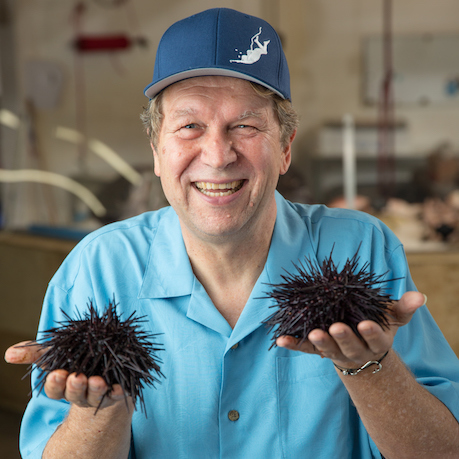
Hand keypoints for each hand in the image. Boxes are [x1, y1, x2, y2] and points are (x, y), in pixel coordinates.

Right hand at [5, 341, 129, 410]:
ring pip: (95, 395)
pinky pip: (118, 394)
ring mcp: (99, 394)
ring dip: (96, 389)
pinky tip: (119, 388)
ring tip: (98, 381)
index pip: (55, 389)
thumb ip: (35, 353)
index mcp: (64, 384)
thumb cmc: (77, 358)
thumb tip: (9, 353)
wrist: (107, 366)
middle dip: (74, 387)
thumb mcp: (57, 353)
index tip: (58, 374)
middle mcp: (80, 392)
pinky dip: (118, 392)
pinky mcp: (117, 391)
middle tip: (77, 377)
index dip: (56, 383)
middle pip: (74, 394)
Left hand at [276, 291, 425, 368]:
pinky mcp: (318, 351)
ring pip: (327, 350)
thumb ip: (403, 308)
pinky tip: (280, 339)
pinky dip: (293, 345)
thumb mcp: (392, 319)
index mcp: (375, 341)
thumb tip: (420, 296)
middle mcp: (355, 350)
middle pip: (350, 346)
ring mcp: (335, 352)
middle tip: (335, 328)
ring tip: (313, 333)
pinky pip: (304, 349)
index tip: (365, 324)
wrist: (362, 354)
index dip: (371, 333)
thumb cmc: (376, 327)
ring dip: (318, 342)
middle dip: (343, 338)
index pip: (375, 339)